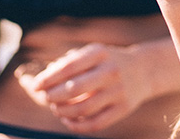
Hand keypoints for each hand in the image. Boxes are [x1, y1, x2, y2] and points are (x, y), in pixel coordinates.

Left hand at [17, 43, 151, 133]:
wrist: (143, 70)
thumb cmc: (108, 62)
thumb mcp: (93, 53)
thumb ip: (69, 62)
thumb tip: (44, 78)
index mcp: (100, 53)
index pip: (69, 67)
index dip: (48, 78)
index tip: (36, 86)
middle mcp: (111, 71)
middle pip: (74, 89)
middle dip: (53, 96)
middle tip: (45, 98)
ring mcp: (118, 91)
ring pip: (83, 109)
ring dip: (63, 112)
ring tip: (56, 108)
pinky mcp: (123, 109)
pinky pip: (95, 123)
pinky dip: (77, 125)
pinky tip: (67, 120)